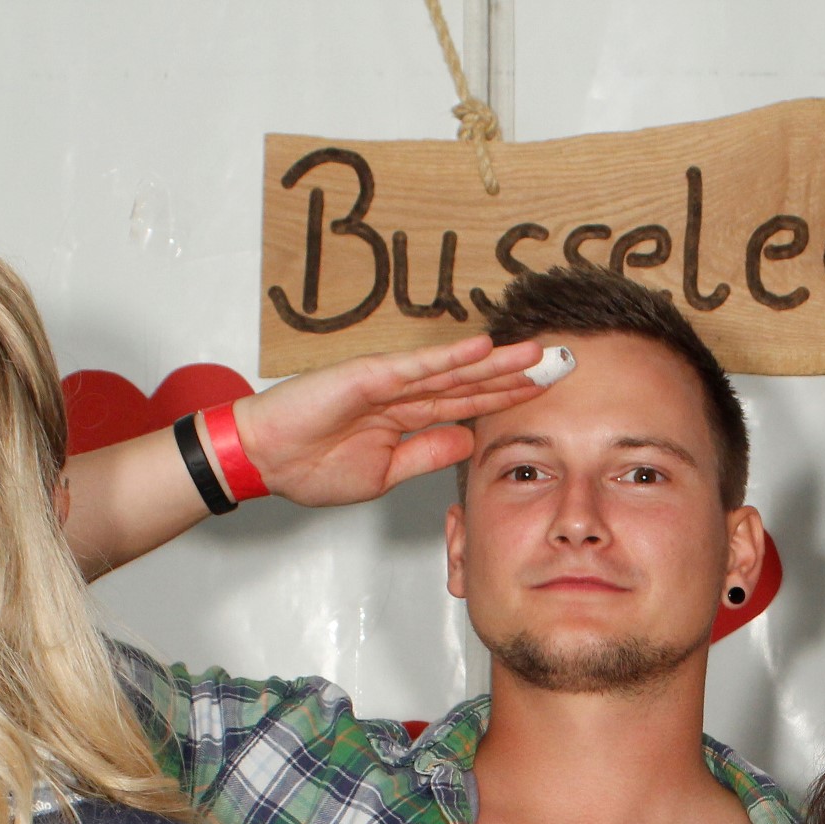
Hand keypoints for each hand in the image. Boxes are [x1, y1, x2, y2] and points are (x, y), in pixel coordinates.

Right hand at [233, 335, 550, 507]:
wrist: (265, 461)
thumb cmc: (311, 465)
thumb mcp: (385, 472)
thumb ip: (426, 454)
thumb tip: (467, 442)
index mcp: (408, 417)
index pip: (469, 404)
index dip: (508, 397)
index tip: (546, 393)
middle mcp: (404, 394)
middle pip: (471, 381)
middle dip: (516, 375)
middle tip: (559, 363)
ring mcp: (388, 382)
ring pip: (452, 369)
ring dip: (494, 361)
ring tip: (534, 353)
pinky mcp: (368, 377)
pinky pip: (416, 367)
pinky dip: (449, 358)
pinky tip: (482, 349)